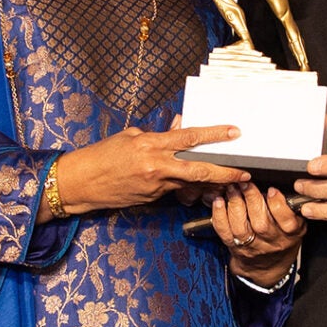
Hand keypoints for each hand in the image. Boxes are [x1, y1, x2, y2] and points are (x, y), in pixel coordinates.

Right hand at [54, 126, 247, 215]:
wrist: (81, 183)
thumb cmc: (102, 155)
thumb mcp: (130, 137)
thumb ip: (157, 135)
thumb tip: (178, 127)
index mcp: (151, 145)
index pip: (189, 137)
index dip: (214, 135)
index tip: (234, 132)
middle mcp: (156, 166)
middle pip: (199, 169)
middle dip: (225, 172)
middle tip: (245, 172)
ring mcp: (155, 186)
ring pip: (190, 184)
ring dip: (210, 184)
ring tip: (228, 183)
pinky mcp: (152, 199)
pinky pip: (175, 192)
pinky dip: (187, 188)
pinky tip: (196, 188)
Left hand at [209, 182, 306, 281]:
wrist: (267, 266)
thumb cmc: (281, 238)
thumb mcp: (296, 224)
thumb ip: (290, 207)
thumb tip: (277, 185)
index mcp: (290, 233)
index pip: (286, 220)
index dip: (277, 204)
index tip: (271, 190)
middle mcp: (271, 242)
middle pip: (261, 223)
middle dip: (252, 199)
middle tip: (245, 183)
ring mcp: (251, 246)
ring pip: (241, 228)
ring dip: (235, 205)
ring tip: (232, 189)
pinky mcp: (234, 247)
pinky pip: (224, 231)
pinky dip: (219, 216)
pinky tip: (218, 202)